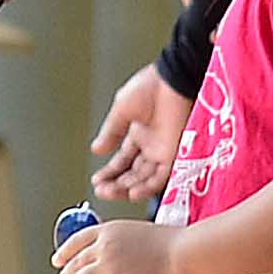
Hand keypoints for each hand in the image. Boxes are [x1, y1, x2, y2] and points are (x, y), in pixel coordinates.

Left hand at [51, 212, 175, 273]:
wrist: (186, 252)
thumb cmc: (176, 243)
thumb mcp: (142, 233)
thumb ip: (124, 243)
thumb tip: (119, 260)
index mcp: (110, 230)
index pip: (75, 241)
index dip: (64, 253)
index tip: (58, 262)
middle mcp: (103, 246)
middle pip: (72, 265)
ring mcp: (107, 264)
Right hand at [94, 69, 185, 198]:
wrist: (173, 80)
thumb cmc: (151, 87)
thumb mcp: (122, 111)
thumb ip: (111, 132)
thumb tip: (96, 150)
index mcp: (139, 134)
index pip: (123, 161)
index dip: (110, 173)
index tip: (97, 181)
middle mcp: (152, 145)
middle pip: (133, 173)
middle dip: (115, 184)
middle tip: (101, 190)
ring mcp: (163, 150)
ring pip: (145, 178)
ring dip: (128, 188)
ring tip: (110, 193)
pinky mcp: (175, 153)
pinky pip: (162, 176)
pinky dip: (148, 186)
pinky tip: (132, 193)